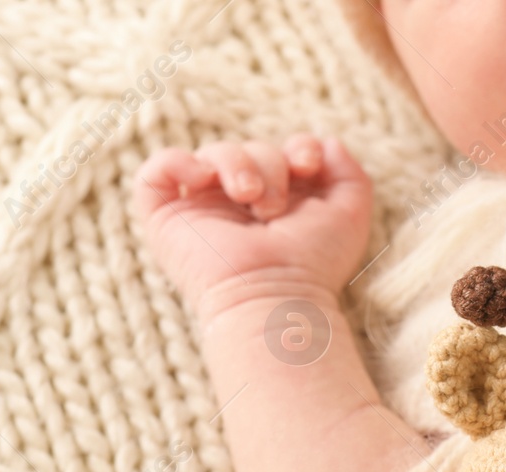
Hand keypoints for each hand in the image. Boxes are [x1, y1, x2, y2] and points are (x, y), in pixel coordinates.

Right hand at [131, 134, 372, 324]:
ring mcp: (202, 209)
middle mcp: (240, 205)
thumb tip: (328, 142)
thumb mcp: (350, 214)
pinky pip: (155, 171)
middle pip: (251, 149)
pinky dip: (178, 162)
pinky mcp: (166, 219)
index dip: (298, 147)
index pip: (283, 153)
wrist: (276, 296)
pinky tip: (203, 178)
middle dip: (270, 164)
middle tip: (276, 207)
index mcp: (280, 203)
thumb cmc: (314, 265)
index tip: (308, 164)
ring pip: (213, 152)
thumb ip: (350, 174)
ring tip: (251, 199)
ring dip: (237, 164)